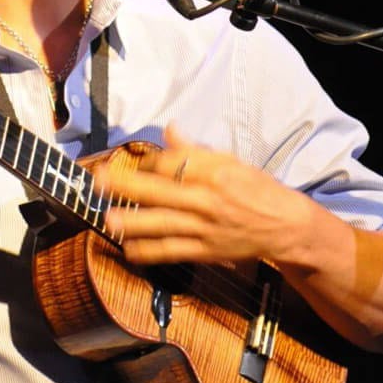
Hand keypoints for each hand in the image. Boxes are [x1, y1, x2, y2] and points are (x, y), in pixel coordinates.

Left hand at [93, 122, 306, 266]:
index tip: (128, 160)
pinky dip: (149, 252)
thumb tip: (169, 129)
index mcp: (214, 171)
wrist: (284, 226)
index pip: (172, 164)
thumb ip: (195, 149)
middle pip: (161, 191)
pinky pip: (172, 251)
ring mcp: (205, 227)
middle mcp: (207, 198)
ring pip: (162, 224)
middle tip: (99, 181)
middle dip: (127, 186)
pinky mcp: (205, 250)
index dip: (147, 162)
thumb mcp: (230, 160)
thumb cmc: (256, 188)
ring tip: (108, 218)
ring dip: (133, 222)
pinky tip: (128, 249)